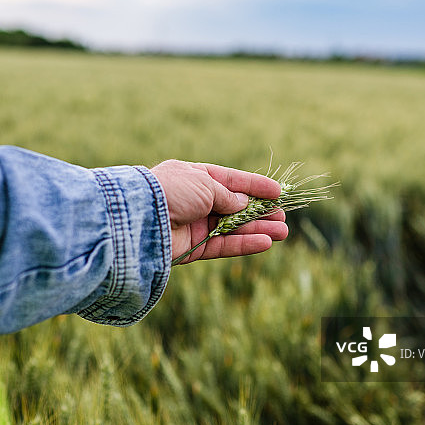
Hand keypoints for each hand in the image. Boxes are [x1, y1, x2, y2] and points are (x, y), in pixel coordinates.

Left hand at [150, 160, 288, 263]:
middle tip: (283, 216)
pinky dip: (244, 244)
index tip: (278, 192)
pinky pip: (223, 245)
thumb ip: (228, 195)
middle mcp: (193, 200)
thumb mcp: (205, 184)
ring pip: (232, 228)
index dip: (255, 186)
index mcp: (193, 176)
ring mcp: (192, 225)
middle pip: (234, 207)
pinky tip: (266, 242)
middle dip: (259, 212)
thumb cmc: (172, 192)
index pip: (230, 180)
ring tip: (284, 231)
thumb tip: (244, 204)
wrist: (140, 218)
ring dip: (258, 229)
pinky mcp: (191, 248)